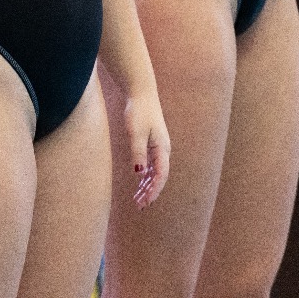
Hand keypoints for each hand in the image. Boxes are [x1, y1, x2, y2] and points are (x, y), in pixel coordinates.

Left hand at [123, 85, 170, 207]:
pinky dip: (145, 176)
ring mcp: (158, 147)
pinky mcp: (152, 143)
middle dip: (151, 192)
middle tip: (139, 205)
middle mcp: (163, 149)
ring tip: (138, 199)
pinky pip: (151, 165)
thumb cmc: (138, 111)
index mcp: (162, 148)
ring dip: (147, 186)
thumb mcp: (135, 132)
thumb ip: (138, 152)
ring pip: (155, 172)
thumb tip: (139, 173)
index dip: (154, 190)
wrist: (141, 93)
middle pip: (159, 176)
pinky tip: (140, 183)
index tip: (145, 202)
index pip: (160, 175)